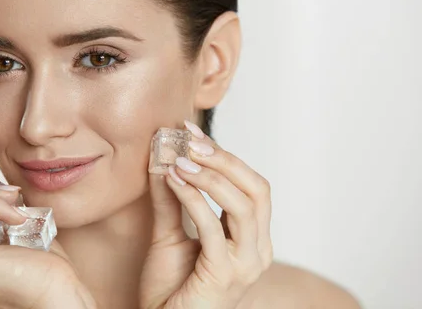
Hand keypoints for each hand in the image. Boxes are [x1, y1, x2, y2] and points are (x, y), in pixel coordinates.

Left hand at [141, 121, 272, 308]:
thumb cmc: (171, 288)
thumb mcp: (169, 233)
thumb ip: (171, 198)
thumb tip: (163, 156)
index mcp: (252, 239)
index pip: (252, 186)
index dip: (225, 155)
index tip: (191, 132)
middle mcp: (258, 250)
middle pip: (258, 190)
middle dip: (225, 159)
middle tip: (191, 140)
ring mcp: (246, 264)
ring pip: (243, 205)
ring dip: (210, 176)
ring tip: (180, 158)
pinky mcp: (225, 275)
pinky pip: (213, 227)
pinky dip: (194, 198)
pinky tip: (173, 180)